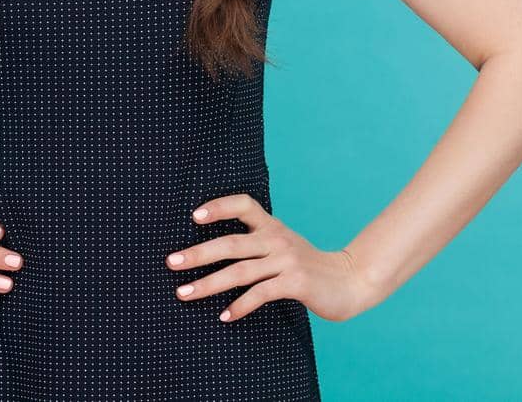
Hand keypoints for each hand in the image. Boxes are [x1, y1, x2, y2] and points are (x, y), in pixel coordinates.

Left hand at [165, 192, 383, 322]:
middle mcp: (277, 239)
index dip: (219, 206)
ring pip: (240, 271)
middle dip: (198, 253)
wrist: (350, 281)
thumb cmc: (307, 267)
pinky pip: (260, 294)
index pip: (243, 204)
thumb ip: (256, 245)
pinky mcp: (295, 283)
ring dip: (209, 284)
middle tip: (172, 262)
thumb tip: (211, 253)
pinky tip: (224, 316)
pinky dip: (240, 306)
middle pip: (231, 243)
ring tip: (184, 293)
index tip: (193, 216)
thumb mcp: (282, 247)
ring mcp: (287, 260)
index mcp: (272, 227)